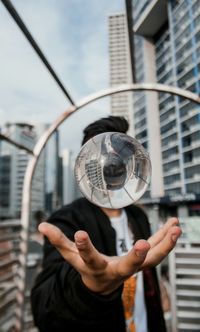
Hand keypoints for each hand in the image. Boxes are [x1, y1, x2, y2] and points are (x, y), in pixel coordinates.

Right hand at [38, 217, 180, 294]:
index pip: (88, 259)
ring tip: (174, 228)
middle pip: (127, 267)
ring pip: (151, 260)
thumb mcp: (71, 257)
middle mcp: (117, 270)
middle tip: (142, 245)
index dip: (83, 248)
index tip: (79, 234)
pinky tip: (174, 225)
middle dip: (135, 257)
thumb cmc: (88, 268)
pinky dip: (166, 238)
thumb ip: (58, 240)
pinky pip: (157, 250)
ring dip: (164, 245)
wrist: (104, 284)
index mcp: (96, 267)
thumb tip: (41, 225)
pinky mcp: (143, 260)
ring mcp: (133, 267)